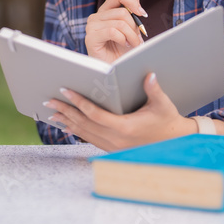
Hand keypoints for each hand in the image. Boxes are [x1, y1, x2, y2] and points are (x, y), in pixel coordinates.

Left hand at [43, 72, 195, 151]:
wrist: (173, 143)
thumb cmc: (167, 121)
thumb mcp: (163, 105)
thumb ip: (154, 89)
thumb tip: (149, 75)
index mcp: (125, 128)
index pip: (95, 114)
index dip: (78, 102)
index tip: (65, 90)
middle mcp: (116, 140)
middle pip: (84, 124)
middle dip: (65, 111)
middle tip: (49, 100)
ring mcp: (113, 146)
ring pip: (84, 133)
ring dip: (67, 121)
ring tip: (52, 111)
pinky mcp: (112, 148)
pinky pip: (90, 139)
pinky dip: (77, 130)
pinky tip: (66, 125)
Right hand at [85, 0, 145, 62]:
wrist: (117, 70)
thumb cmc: (123, 51)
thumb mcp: (132, 26)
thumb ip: (131, 6)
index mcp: (105, 12)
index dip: (132, 1)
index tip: (142, 13)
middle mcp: (96, 17)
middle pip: (122, 12)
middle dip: (135, 27)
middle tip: (138, 39)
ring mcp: (92, 27)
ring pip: (119, 22)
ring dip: (131, 36)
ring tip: (132, 44)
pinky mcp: (91, 38)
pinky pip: (112, 31)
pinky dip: (123, 39)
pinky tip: (123, 45)